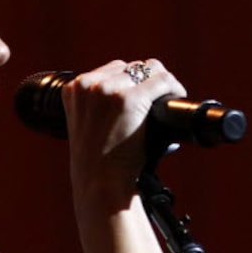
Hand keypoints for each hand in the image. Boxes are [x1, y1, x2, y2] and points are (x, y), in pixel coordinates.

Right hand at [60, 59, 186, 200]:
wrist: (101, 185)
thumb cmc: (98, 165)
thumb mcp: (88, 127)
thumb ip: (100, 107)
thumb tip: (135, 95)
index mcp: (74, 89)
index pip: (112, 70)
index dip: (132, 82)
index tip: (144, 95)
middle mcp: (88, 85)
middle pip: (129, 67)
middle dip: (146, 81)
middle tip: (158, 99)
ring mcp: (108, 91)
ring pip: (147, 69)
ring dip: (161, 82)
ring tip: (169, 97)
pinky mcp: (130, 100)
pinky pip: (162, 81)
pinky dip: (174, 87)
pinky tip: (177, 97)